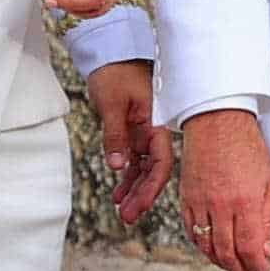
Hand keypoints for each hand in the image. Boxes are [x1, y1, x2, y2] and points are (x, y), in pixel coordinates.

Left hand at [88, 59, 170, 219]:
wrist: (109, 53)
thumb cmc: (114, 72)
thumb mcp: (112, 104)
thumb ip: (115, 135)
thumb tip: (119, 166)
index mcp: (156, 123)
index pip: (160, 161)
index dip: (151, 186)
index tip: (139, 206)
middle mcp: (153, 130)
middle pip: (153, 169)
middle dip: (142, 195)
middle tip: (128, 217)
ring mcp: (144, 132)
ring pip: (142, 168)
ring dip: (133, 189)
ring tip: (122, 211)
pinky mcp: (133, 131)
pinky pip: (132, 159)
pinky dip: (126, 176)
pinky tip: (118, 193)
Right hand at [177, 106, 269, 270]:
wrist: (217, 121)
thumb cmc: (247, 148)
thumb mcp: (268, 181)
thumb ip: (265, 218)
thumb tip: (263, 249)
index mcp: (245, 201)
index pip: (249, 248)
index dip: (257, 265)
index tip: (263, 269)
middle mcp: (221, 206)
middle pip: (227, 253)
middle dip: (240, 270)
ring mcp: (200, 203)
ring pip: (207, 246)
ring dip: (220, 262)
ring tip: (232, 267)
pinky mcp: (186, 198)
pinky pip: (191, 231)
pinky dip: (201, 246)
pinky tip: (212, 249)